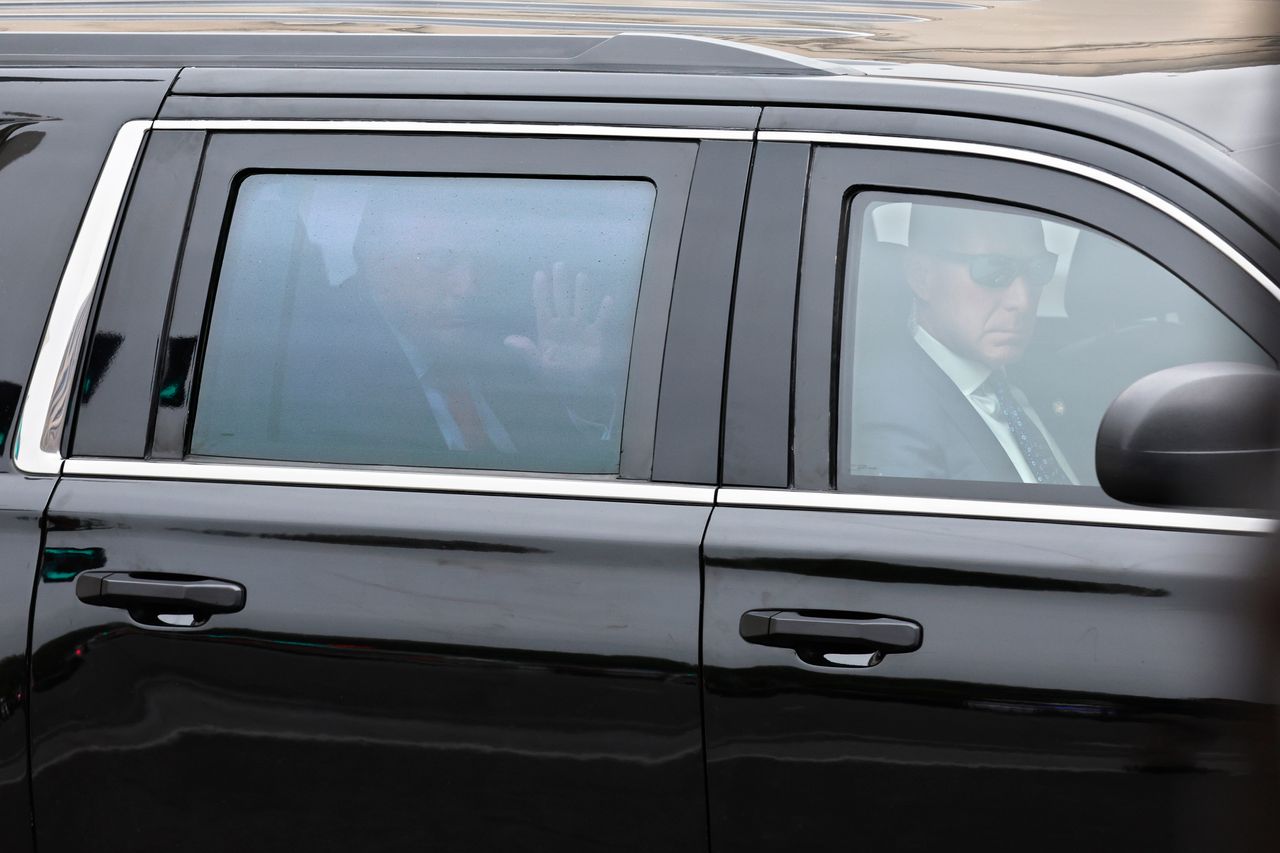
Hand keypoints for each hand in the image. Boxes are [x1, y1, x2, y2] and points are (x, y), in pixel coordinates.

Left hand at [504, 261, 618, 390]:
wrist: (577, 386)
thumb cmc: (555, 374)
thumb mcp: (538, 365)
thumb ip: (526, 351)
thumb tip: (508, 340)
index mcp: (547, 329)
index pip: (543, 306)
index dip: (541, 291)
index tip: (540, 274)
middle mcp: (564, 323)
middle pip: (562, 299)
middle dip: (560, 283)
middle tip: (560, 264)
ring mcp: (580, 328)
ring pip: (581, 305)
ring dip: (582, 292)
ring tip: (581, 275)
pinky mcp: (595, 335)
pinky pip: (601, 320)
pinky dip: (604, 311)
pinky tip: (608, 298)